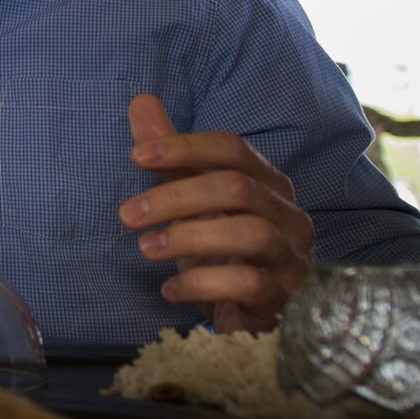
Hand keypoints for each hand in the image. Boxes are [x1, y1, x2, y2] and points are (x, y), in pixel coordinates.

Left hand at [121, 94, 312, 332]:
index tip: (137, 156)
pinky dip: (201, 285)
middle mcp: (289, 216)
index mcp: (268, 184)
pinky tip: (169, 290)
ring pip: (250, 234)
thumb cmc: (220, 251)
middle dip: (175, 197)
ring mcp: (292, 258)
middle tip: (127, 215)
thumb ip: (171, 158)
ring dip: (188, 238)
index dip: (185, 147)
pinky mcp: (285, 300)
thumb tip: (141, 101)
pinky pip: (248, 285)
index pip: (234, 149)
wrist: (251, 317)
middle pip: (237, 188)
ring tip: (145, 248)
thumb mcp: (191, 201)